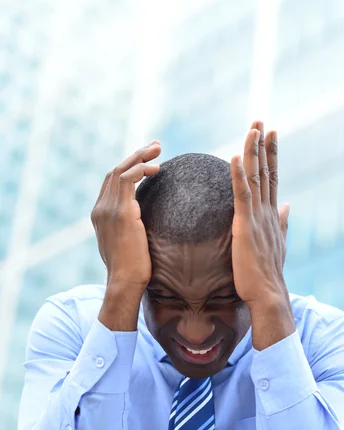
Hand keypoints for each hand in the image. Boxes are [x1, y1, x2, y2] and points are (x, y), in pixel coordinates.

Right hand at [92, 142, 160, 329]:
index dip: (129, 167)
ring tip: (158, 149)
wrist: (125, 282)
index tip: (148, 160)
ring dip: (140, 156)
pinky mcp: (120, 213)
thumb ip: (130, 226)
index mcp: (100, 215)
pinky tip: (156, 168)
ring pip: (121, 171)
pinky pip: (128, 180)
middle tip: (156, 146)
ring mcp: (108, 210)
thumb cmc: (132, 268)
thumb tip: (144, 220)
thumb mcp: (128, 242)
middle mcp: (100, 209)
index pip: (112, 182)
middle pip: (115, 171)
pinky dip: (141, 169)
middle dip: (136, 155)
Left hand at [230, 122, 294, 348]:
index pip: (272, 178)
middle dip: (264, 145)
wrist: (267, 294)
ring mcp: (257, 218)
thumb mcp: (277, 242)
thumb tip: (287, 205)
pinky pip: (241, 196)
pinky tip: (236, 158)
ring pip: (256, 178)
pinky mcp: (245, 226)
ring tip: (253, 129)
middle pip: (266, 172)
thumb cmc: (267, 272)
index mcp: (271, 215)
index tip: (271, 134)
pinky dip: (239, 176)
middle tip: (262, 121)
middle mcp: (267, 212)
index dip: (272, 155)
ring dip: (254, 152)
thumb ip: (282, 222)